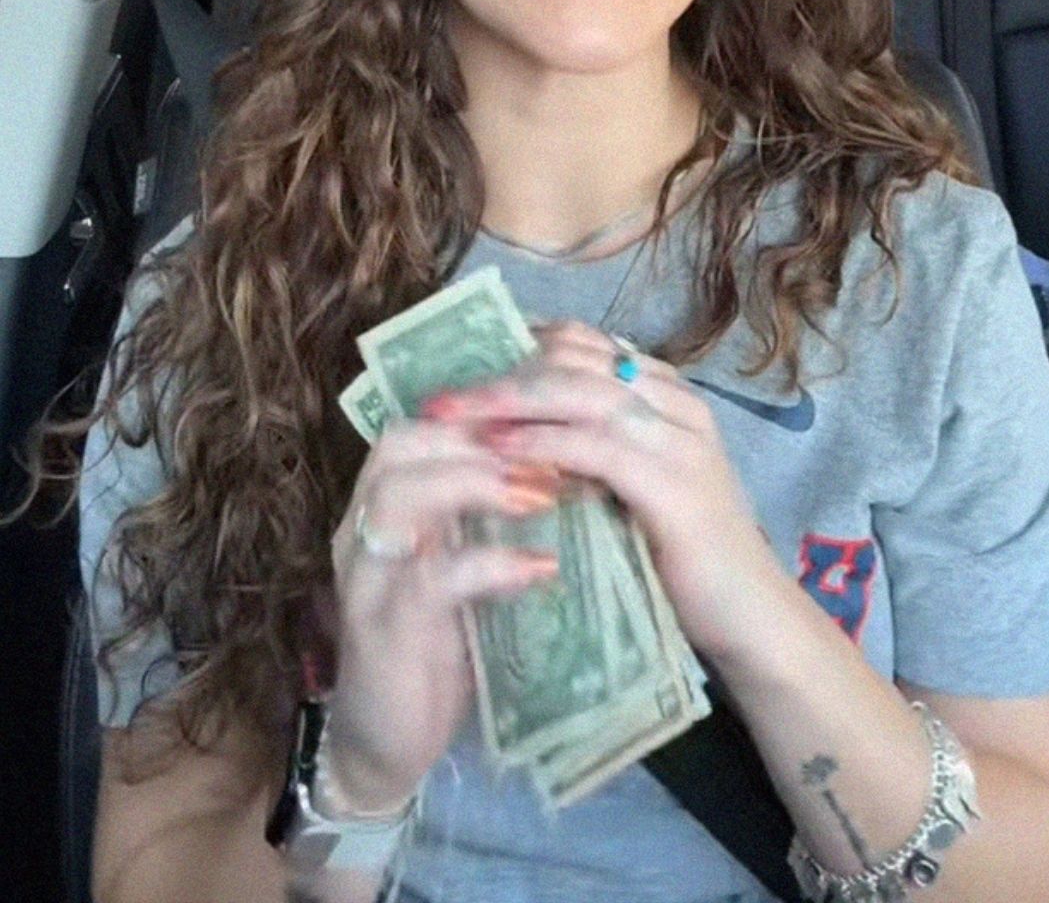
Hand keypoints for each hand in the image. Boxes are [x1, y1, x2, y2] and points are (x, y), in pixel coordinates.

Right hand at [326, 413, 560, 812]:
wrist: (390, 742)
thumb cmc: (442, 643)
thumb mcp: (470, 563)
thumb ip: (497, 514)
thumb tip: (577, 461)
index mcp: (387, 506)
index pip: (424, 423)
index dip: (487, 411)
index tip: (554, 418)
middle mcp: (366, 530)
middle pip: (403, 443)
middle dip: (485, 436)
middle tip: (559, 450)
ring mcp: (369, 579)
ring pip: (401, 497)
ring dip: (482, 484)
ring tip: (548, 496)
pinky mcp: (384, 631)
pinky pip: (430, 580)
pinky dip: (491, 565)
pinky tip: (543, 570)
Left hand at [418, 319, 789, 671]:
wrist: (749, 612)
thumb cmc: (686, 557)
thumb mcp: (634, 488)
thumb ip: (594, 452)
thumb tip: (515, 432)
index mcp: (671, 397)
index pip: (587, 345)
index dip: (519, 348)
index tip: (461, 368)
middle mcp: (680, 405)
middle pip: (578, 359)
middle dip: (500, 371)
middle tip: (439, 396)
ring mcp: (682, 441)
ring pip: (583, 392)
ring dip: (508, 400)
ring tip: (451, 418)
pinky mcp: (676, 485)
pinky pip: (597, 447)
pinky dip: (542, 444)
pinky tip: (499, 452)